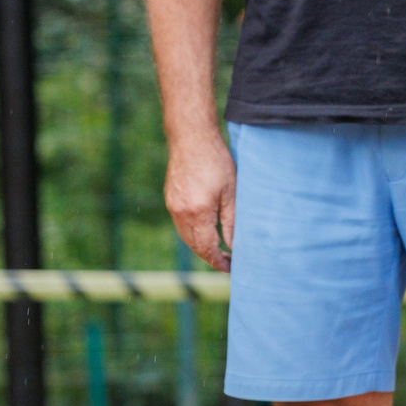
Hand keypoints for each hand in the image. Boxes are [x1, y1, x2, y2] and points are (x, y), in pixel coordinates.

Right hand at [164, 131, 236, 270]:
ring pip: (186, 237)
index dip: (219, 262)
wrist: (191, 137)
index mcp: (198, 213)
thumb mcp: (231, 192)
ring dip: (201, 247)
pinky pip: (181, 225)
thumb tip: (234, 247)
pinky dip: (193, 234)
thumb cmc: (216, 161)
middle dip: (210, 258)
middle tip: (228, 262)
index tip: (231, 268)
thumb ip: (232, 222)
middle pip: (195, 247)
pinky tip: (205, 231)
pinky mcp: (170, 199)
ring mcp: (173, 206)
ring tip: (219, 250)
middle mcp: (181, 213)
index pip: (207, 249)